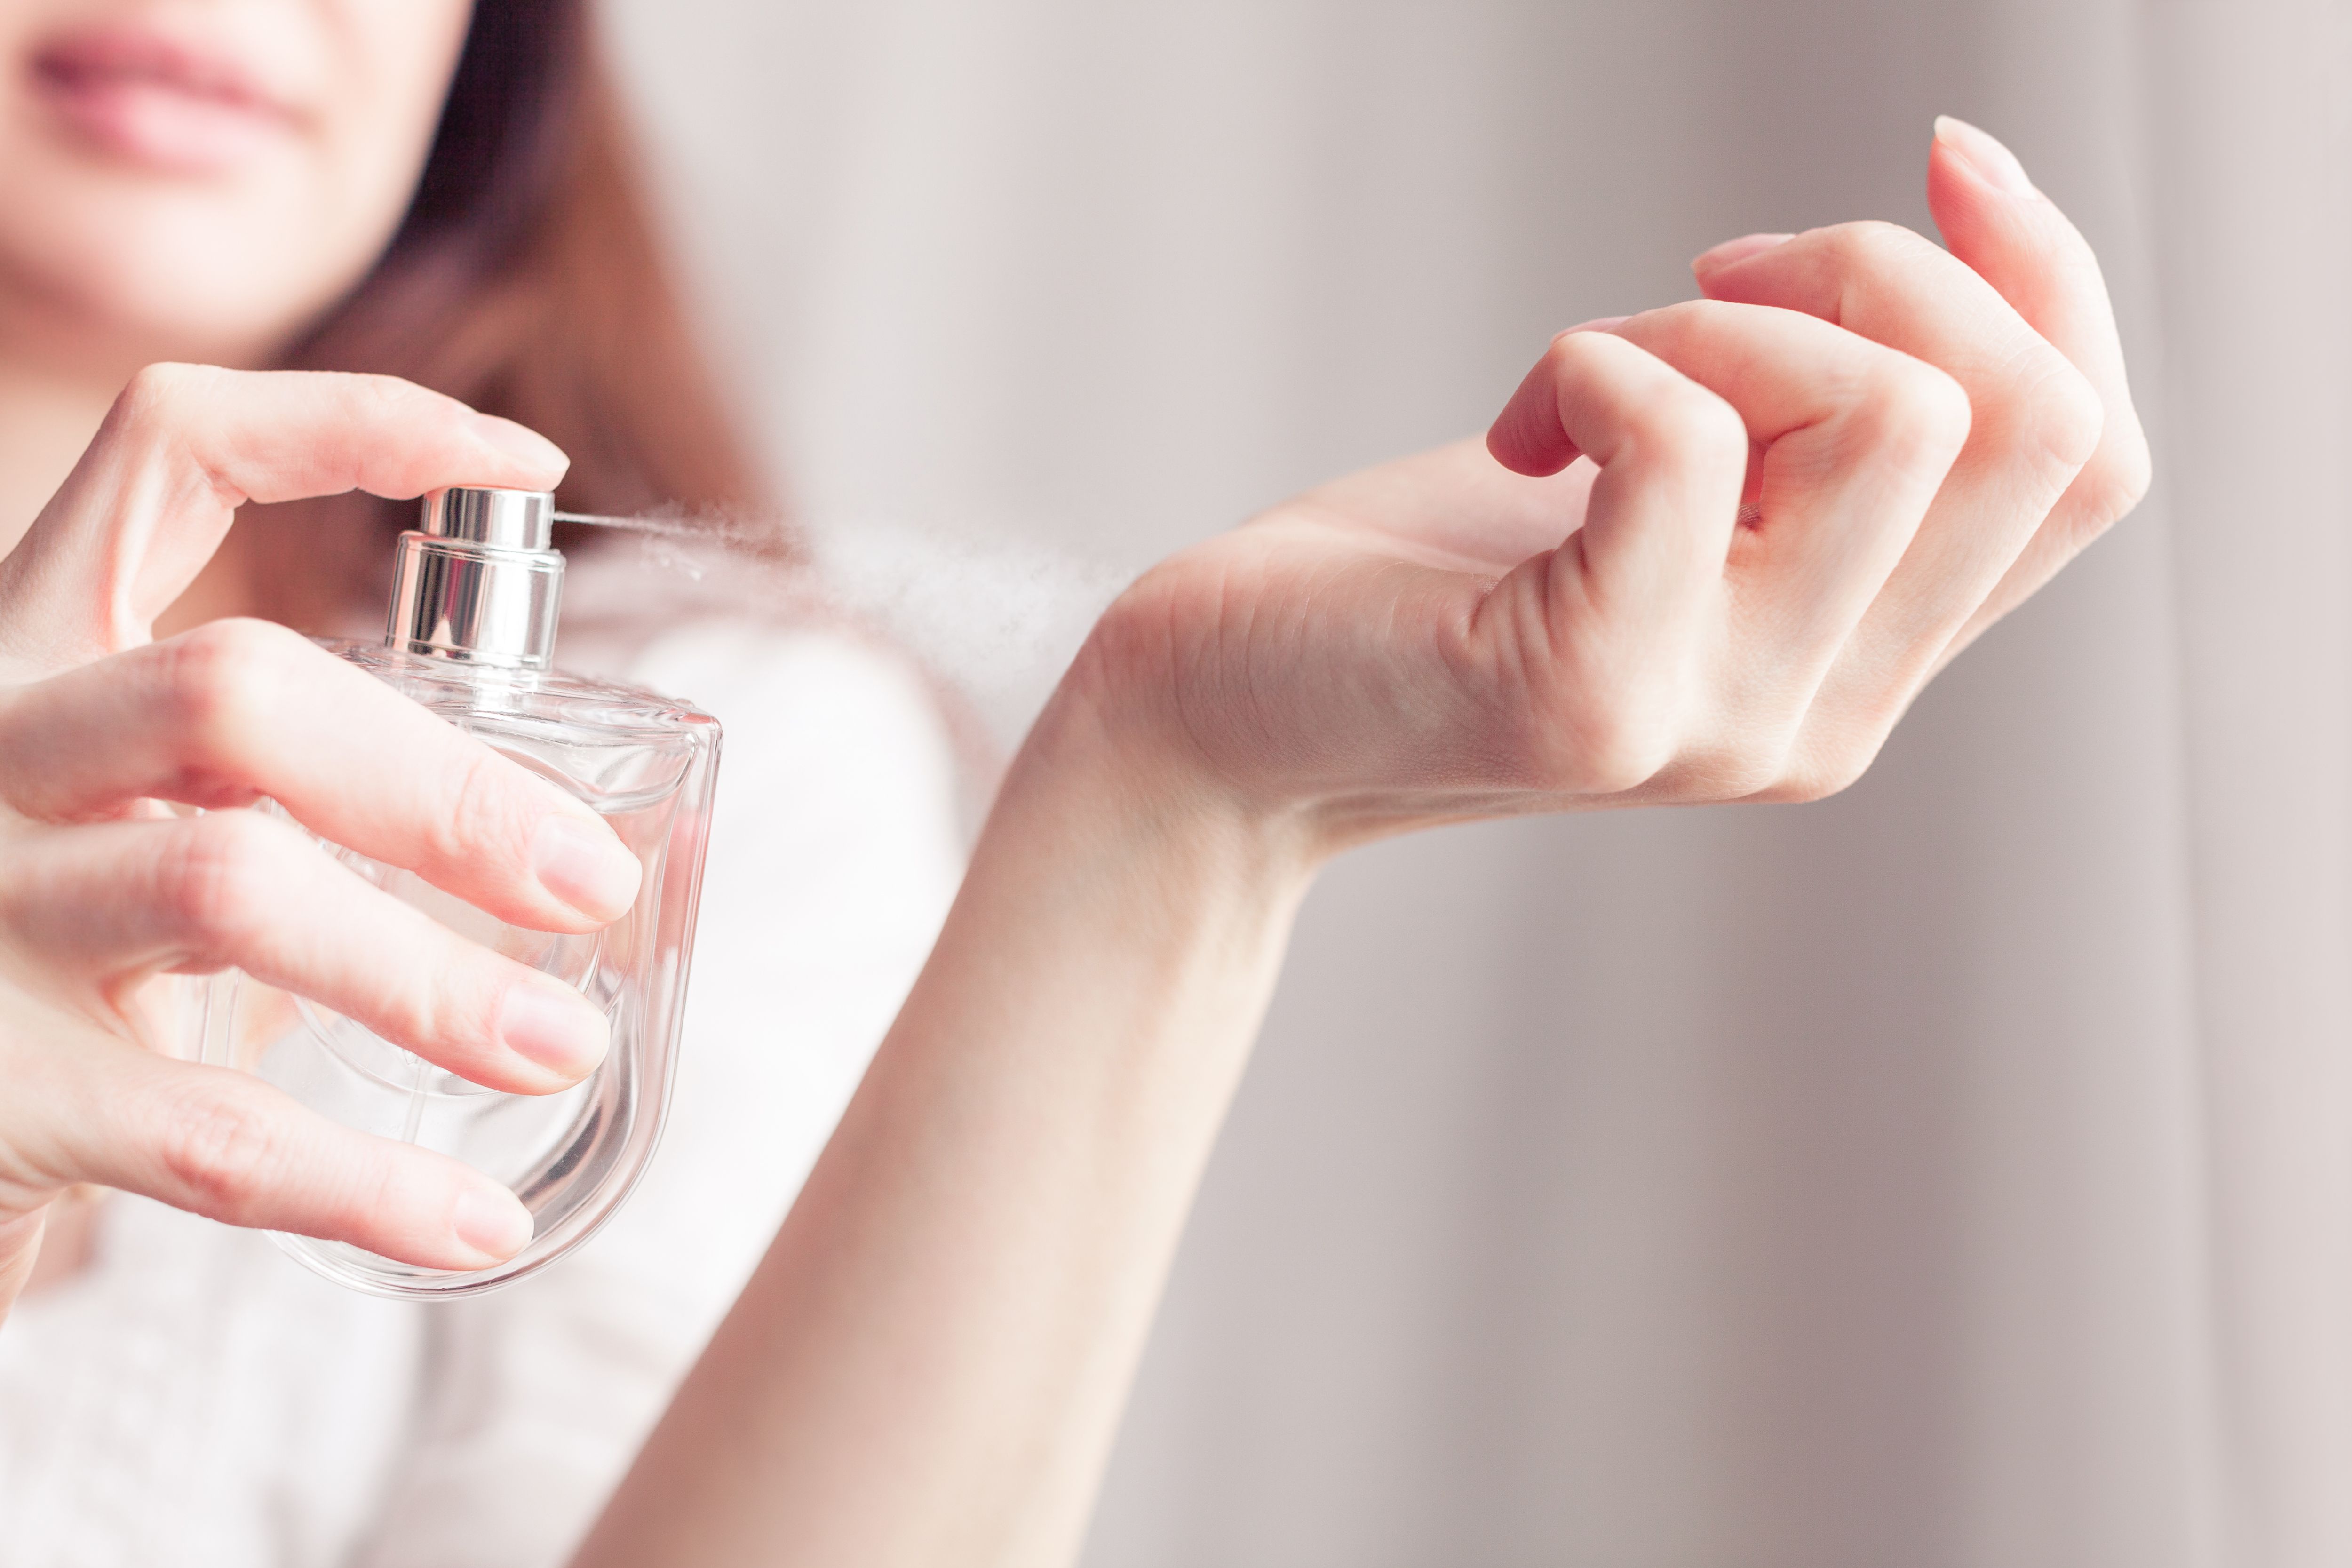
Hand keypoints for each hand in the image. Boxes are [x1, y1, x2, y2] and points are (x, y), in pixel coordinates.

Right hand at [0, 365, 642, 1320]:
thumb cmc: (51, 941)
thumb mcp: (131, 806)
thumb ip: (278, 779)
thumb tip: (560, 832)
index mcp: (37, 650)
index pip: (168, 452)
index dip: (346, 426)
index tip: (524, 464)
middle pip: (230, 693)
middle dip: (440, 785)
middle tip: (588, 877)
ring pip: (227, 891)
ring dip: (430, 978)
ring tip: (563, 1044)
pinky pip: (205, 1131)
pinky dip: (364, 1186)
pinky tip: (479, 1222)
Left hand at [1071, 119, 2148, 847]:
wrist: (1220, 716)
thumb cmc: (1419, 579)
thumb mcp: (1663, 484)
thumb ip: (1810, 422)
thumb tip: (1960, 214)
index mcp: (1862, 663)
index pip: (2090, 463)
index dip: (2047, 283)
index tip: (1931, 168)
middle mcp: (1822, 720)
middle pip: (2029, 423)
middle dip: (1877, 273)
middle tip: (1698, 283)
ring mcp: (1717, 724)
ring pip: (1892, 413)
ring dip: (1720, 319)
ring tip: (1584, 377)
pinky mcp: (1586, 696)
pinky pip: (1680, 437)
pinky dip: (1594, 363)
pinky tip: (1516, 428)